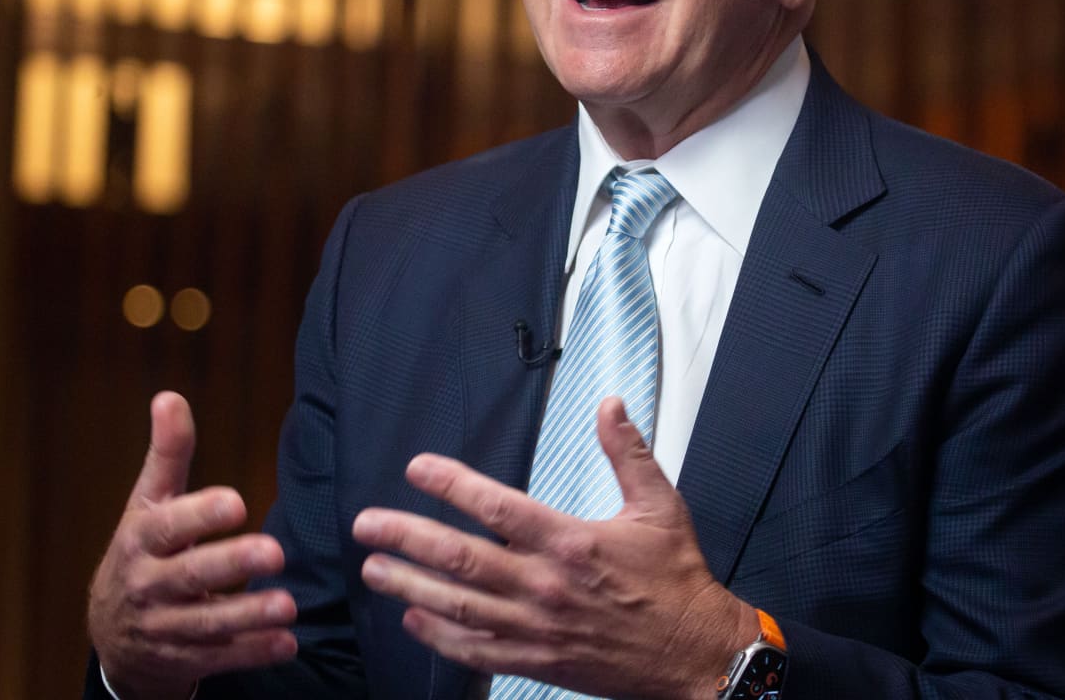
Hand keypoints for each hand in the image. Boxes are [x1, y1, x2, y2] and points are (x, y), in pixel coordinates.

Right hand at [88, 392, 298, 698]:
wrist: (112, 634)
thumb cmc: (141, 553)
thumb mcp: (146, 504)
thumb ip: (167, 456)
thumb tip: (170, 397)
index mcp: (141, 540)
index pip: (168, 526)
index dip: (200, 514)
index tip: (237, 502)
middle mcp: (148, 584)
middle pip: (190, 575)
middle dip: (231, 565)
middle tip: (275, 553)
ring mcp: (163, 628)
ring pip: (206, 623)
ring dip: (248, 616)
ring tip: (288, 606)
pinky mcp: (181, 661)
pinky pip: (217, 658)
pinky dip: (252, 652)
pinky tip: (285, 643)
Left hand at [353, 397, 758, 699]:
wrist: (696, 654)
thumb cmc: (678, 580)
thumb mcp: (660, 506)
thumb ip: (627, 452)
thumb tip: (610, 404)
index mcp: (571, 541)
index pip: (497, 506)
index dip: (451, 484)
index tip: (417, 468)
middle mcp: (546, 585)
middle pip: (460, 557)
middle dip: (406, 538)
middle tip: (368, 525)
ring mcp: (537, 627)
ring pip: (458, 605)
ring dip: (409, 586)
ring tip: (373, 570)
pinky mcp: (538, 661)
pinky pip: (476, 650)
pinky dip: (440, 636)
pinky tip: (414, 618)